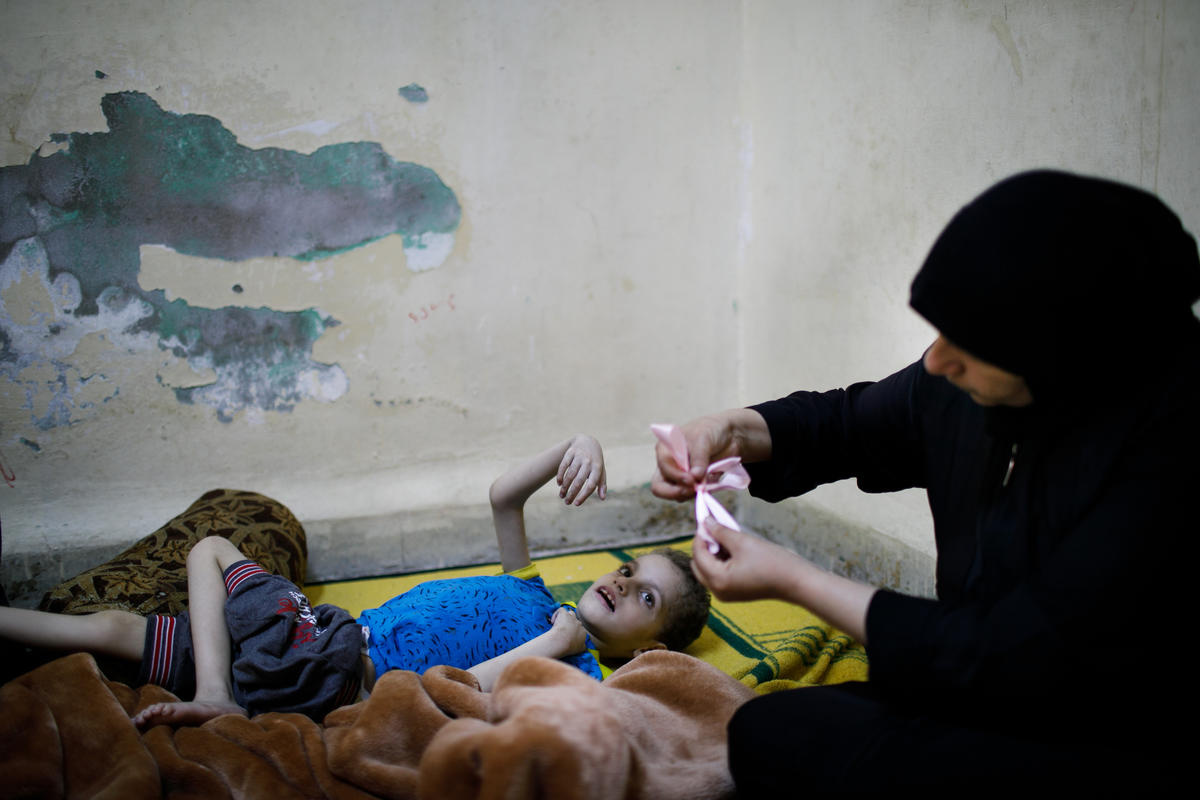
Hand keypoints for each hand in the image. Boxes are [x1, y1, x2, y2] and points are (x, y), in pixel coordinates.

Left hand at [548, 606, 588, 655]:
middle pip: (575, 621)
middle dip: (569, 625)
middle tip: (562, 632)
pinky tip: (552, 621)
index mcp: (583, 632)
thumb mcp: (580, 649)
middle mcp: (579, 624)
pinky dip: (556, 614)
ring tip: (558, 624)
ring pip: (570, 613)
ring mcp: (572, 618)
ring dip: (565, 617)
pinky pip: (561, 610)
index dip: (573, 631)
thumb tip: (585, 647)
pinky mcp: (564, 614)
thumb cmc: (570, 647)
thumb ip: (583, 646)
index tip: (567, 636)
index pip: (580, 629)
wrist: (562, 642)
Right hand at [556, 435, 606, 504]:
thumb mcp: (601, 471)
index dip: (583, 495)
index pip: (591, 485)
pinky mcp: (570, 452)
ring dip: (565, 487)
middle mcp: (588, 462)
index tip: (576, 504)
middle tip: (567, 502)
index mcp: (597, 468)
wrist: (588, 441)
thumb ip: (602, 484)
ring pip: (570, 474)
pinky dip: (560, 475)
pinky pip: (563, 465)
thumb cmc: (595, 461)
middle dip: (572, 493)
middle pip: (579, 481)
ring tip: (562, 495)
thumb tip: (603, 498)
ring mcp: (579, 456)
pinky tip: (559, 484)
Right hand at [651, 414, 739, 500]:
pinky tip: (709, 483)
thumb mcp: (704, 439)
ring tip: (705, 483)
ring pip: (676, 494)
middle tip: (694, 490)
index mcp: (665, 449)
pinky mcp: (691, 484)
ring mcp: (679, 476)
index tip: (692, 480)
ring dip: (690, 493)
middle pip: (660, 487)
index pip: (664, 469)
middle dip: (675, 492)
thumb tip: (695, 477)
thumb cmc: (711, 430)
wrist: (729, 435)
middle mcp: (668, 465)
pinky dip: (699, 494)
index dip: (676, 476)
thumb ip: (699, 458)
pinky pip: (689, 495)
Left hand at [691, 519, 874, 640]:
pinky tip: (732, 548)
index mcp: (717, 580)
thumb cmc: (772, 562)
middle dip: (704, 545)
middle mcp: (717, 591)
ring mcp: (726, 594)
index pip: (698, 554)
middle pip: (698, 564)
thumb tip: (706, 522)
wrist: (796, 581)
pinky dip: (721, 561)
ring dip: (712, 552)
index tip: (705, 518)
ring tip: (726, 536)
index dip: (700, 535)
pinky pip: (719, 575)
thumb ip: (721, 531)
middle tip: (714, 527)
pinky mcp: (735, 592)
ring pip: (707, 569)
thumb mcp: (743, 542)